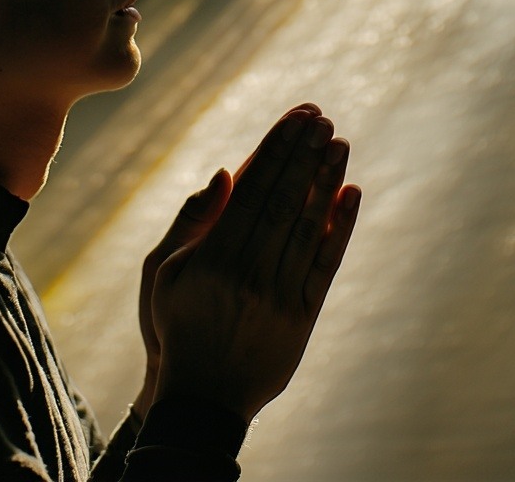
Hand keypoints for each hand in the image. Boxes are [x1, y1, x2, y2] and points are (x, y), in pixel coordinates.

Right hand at [149, 108, 360, 421]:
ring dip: (326, 181)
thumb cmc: (176, 325)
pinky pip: (326, 265)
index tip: (294, 119)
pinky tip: (352, 194)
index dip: (276, 151)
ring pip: (308, 227)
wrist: (202, 396)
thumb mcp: (162, 272)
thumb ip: (192, 221)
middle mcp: (249, 272)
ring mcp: (279, 295)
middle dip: (304, 155)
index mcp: (213, 257)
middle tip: (321, 118)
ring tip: (339, 143)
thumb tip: (225, 173)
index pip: (252, 190)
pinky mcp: (302, 316)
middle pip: (283, 201)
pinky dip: (341, 228)